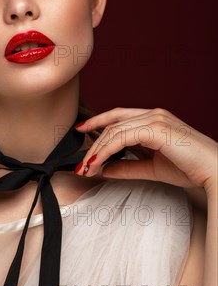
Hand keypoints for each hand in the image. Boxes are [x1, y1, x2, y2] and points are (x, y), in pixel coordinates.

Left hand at [75, 108, 217, 192]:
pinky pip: (122, 138)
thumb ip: (128, 166)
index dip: (98, 121)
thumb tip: (106, 168)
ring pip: (114, 131)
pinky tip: (98, 163)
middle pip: (112, 124)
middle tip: (81, 164)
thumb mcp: (152, 168)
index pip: (118, 116)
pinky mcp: (156, 128)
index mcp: (154, 119)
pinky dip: (106, 151)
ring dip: (96, 151)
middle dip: (92, 144)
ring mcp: (155, 119)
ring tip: (87, 168)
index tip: (82, 130)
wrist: (213, 171)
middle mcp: (154, 114)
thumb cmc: (190, 168)